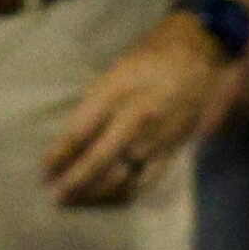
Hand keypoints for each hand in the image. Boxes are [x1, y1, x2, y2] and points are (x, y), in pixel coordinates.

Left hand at [41, 13, 229, 206]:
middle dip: (73, 181)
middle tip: (55, 196)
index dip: (59, 154)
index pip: (80, 131)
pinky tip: (114, 197)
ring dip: (96, 191)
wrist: (203, 49)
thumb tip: (77, 132)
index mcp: (117, 90)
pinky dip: (128, 192)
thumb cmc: (155, 50)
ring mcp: (156, 136)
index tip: (45, 169)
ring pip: (120, 175)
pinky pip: (147, 179)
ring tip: (78, 200)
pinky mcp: (174, 147)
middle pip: (97, 160)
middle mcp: (135, 117)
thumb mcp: (119, 65)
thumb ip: (100, 99)